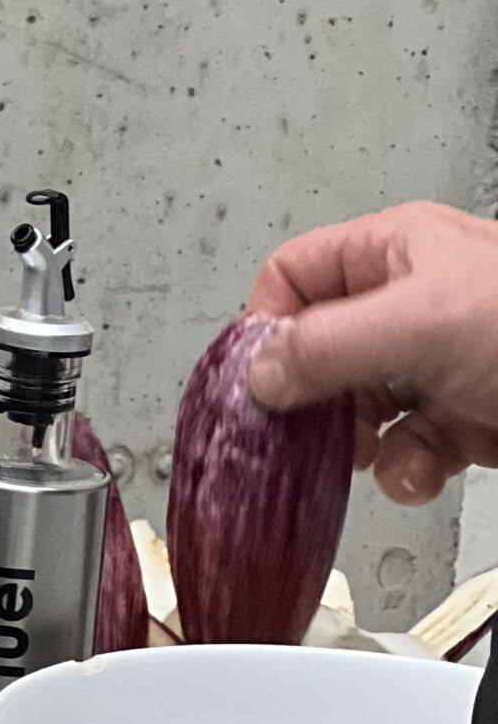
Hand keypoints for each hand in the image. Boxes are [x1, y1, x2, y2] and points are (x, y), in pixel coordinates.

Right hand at [245, 202, 497, 504]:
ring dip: (357, 443)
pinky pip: (407, 447)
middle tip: (303, 431)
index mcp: (395, 252)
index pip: (295, 278)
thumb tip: (260, 371)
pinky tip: (419, 471)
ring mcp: (439, 363)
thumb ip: (329, 344)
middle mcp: (411, 304)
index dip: (267, 328)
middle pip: (320, 351)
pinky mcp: (465, 417)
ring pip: (359, 408)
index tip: (256, 380)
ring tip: (368, 452)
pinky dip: (405, 469)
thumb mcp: (422, 323)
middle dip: (313, 400)